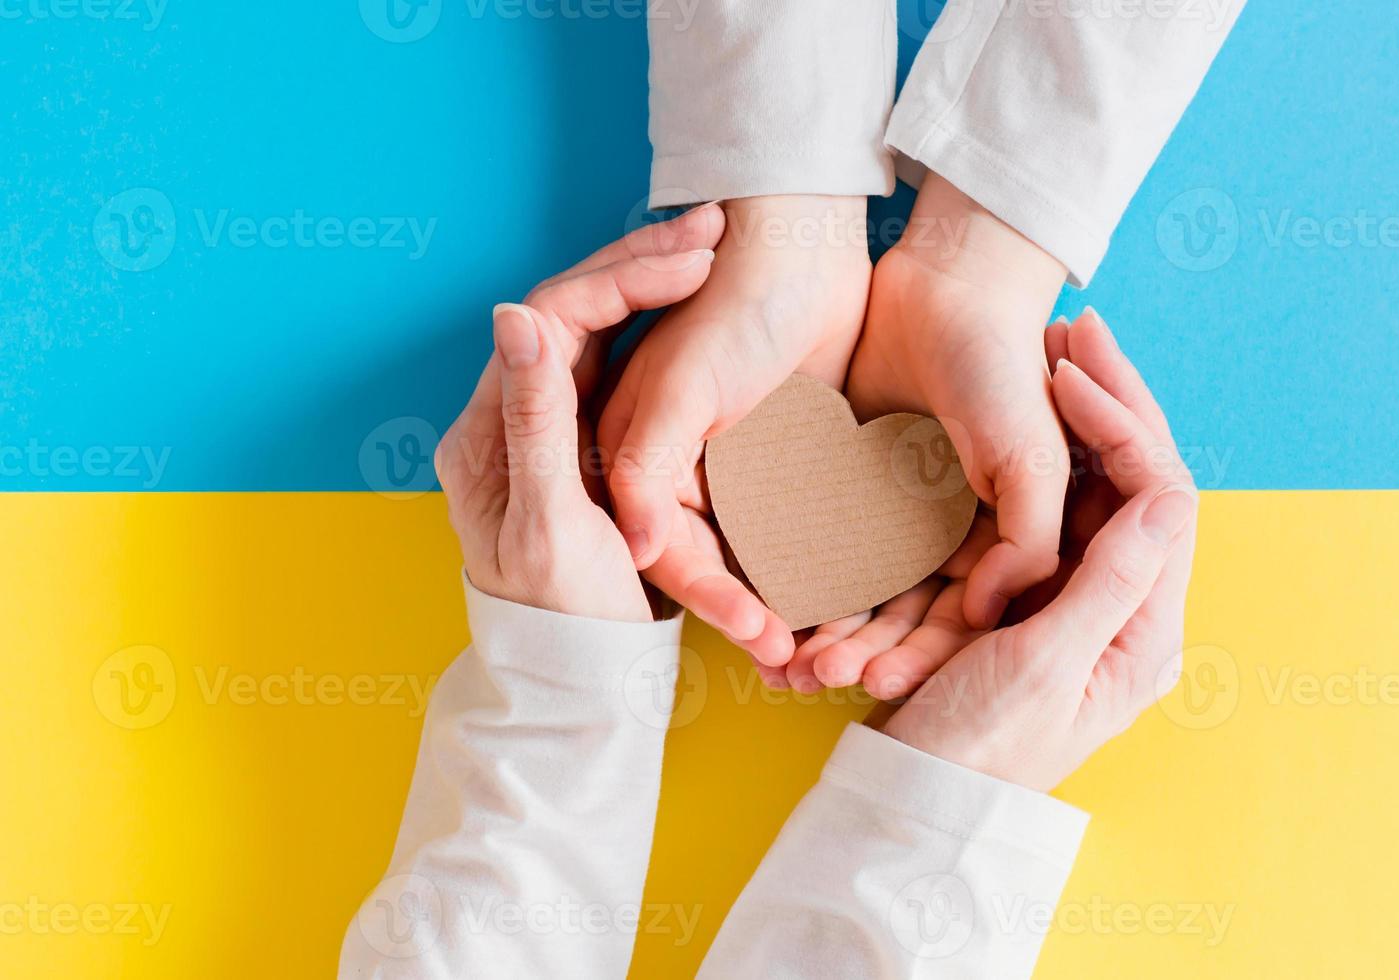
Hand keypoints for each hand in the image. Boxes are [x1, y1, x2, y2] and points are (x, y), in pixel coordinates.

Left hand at [435, 211, 722, 620]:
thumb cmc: (566, 615)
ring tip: (711, 244)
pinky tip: (694, 293)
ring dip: (648, 281)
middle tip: (713, 225)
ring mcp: (544, 425)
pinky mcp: (578, 441)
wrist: (574, 677)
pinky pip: (612, 357)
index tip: (692, 262)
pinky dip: (654, 319)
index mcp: (490, 430)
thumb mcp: (550, 523)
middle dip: (640, 264)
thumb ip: (535, 422)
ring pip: (594, 328)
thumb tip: (517, 314)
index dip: (620, 281)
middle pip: (571, 311)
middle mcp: (509, 416)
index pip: (550, 319)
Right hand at [598, 195, 872, 664]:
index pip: (674, 555)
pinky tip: (855, 605)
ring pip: (761, 560)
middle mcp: (687, 477)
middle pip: (716, 570)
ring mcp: (741, 474)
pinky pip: (805, 531)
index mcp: (644, 464)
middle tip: (799, 667)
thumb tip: (634, 551)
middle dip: (754, 621)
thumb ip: (646, 470)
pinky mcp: (792, 463)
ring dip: (791, 607)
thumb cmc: (730, 304)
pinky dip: (825, 569)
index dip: (716, 601)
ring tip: (827, 657)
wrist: (802, 246)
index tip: (766, 639)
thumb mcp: (679, 389)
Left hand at [786, 176, 1069, 694]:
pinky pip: (811, 539)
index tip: (873, 681)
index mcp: (991, 544)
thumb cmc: (1004, 371)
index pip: (953, 622)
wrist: (945, 289)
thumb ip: (1028, 540)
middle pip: (895, 616)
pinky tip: (763, 602)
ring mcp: (887, 512)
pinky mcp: (840, 479)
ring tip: (780, 659)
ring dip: (820, 626)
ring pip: (850, 588)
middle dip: (856, 651)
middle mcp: (938, 539)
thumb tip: (988, 614)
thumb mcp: (1033, 458)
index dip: (918, 657)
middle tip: (810, 678)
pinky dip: (792, 573)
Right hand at [879, 310, 1198, 790]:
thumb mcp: (1043, 665)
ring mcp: (1083, 601)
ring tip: (1056, 341)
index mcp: (1144, 634)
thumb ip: (1110, 582)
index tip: (1068, 372)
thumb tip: (1170, 495)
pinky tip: (1025, 401)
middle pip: (1137, 482)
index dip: (1125, 426)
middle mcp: (1125, 612)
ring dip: (1082, 416)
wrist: (915, 797)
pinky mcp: (1041, 598)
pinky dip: (1047, 452)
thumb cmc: (974, 744)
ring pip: (1097, 486)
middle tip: (1076, 325)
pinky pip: (1058, 508)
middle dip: (1112, 401)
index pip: (1164, 501)